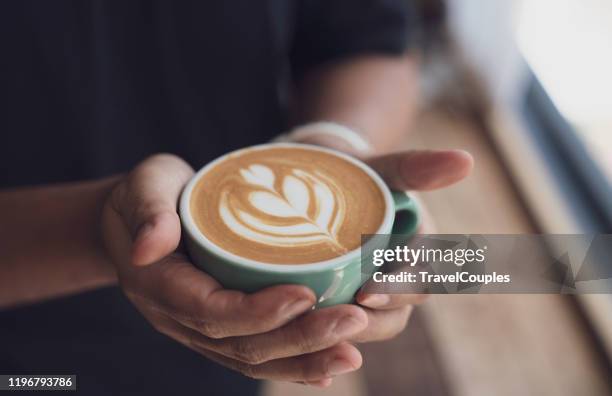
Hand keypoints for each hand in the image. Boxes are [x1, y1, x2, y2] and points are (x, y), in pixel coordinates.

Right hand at [100, 154, 369, 386]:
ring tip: (351, 354)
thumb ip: (148, 211)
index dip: (260, 311)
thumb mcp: (142, 188)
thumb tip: (149, 245)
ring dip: (306, 360)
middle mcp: (181, 319)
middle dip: (301, 338)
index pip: (213, 312)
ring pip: (254, 359)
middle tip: (352, 321)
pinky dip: (294, 367)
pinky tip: (328, 368)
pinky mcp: (220, 330)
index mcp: (161, 287)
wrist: (135, 221)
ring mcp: (201, 331)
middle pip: (243, 344)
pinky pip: (256, 357)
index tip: (306, 295)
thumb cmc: (146, 195)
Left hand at [298, 140, 472, 350]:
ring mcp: (377, 287)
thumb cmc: (354, 169)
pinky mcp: (348, 296)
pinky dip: (329, 331)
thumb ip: (416, 165)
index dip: (398, 290)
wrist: (321, 176)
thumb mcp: (380, 166)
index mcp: (420, 245)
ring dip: (349, 330)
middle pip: (399, 310)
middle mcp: (403, 272)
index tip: (365, 293)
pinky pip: (346, 322)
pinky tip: (300, 334)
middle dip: (373, 320)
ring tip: (314, 332)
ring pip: (374, 322)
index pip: (422, 277)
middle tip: (335, 321)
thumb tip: (466, 160)